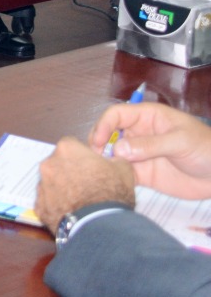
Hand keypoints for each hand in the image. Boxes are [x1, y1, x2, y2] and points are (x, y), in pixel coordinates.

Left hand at [36, 136, 134, 232]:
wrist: (99, 225)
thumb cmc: (112, 193)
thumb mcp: (124, 170)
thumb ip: (114, 160)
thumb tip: (111, 161)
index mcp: (66, 149)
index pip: (72, 146)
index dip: (83, 156)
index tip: (92, 167)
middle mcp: (48, 164)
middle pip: (58, 164)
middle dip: (70, 171)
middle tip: (86, 185)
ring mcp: (41, 186)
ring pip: (51, 183)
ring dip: (62, 189)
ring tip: (80, 202)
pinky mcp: (39, 207)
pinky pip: (48, 203)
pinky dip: (57, 206)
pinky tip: (72, 213)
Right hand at [86, 101, 210, 200]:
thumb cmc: (205, 149)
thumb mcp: (180, 142)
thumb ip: (150, 145)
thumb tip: (118, 149)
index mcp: (147, 118)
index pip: (117, 115)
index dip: (104, 125)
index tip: (97, 142)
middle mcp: (138, 134)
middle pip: (109, 134)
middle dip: (99, 143)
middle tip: (96, 159)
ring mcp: (139, 154)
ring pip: (112, 154)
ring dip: (104, 161)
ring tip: (101, 172)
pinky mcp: (143, 174)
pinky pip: (122, 173)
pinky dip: (114, 176)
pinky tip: (111, 181)